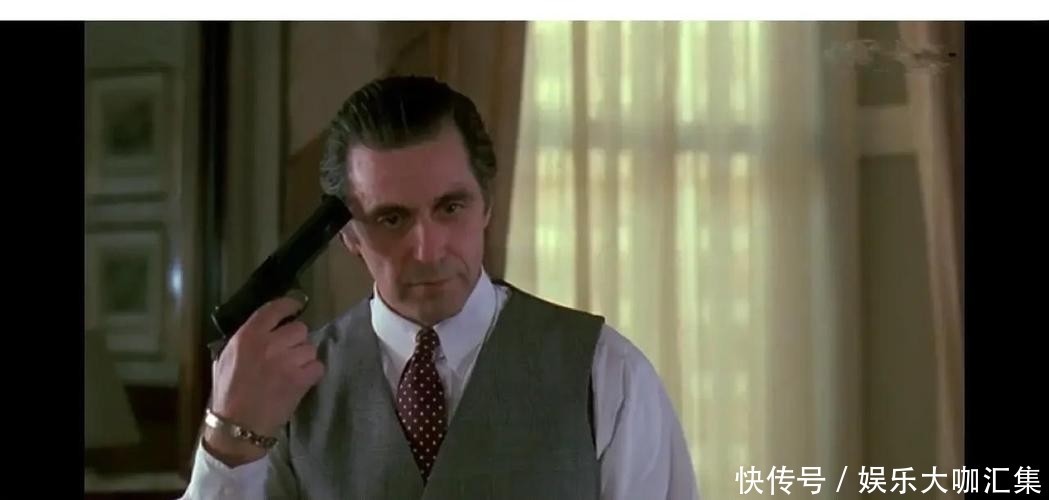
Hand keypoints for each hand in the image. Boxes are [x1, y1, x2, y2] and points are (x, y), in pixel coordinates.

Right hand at [204, 296, 324, 464]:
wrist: (237, 425)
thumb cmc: (228, 393)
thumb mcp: (225, 359)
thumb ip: (244, 340)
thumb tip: (262, 328)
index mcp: (248, 336)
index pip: (275, 309)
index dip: (290, 305)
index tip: (296, 306)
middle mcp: (269, 344)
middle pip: (299, 329)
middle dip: (296, 340)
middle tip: (289, 353)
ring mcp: (287, 361)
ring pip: (310, 348)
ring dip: (304, 358)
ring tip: (293, 370)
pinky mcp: (300, 380)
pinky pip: (318, 367)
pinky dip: (312, 373)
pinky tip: (301, 381)